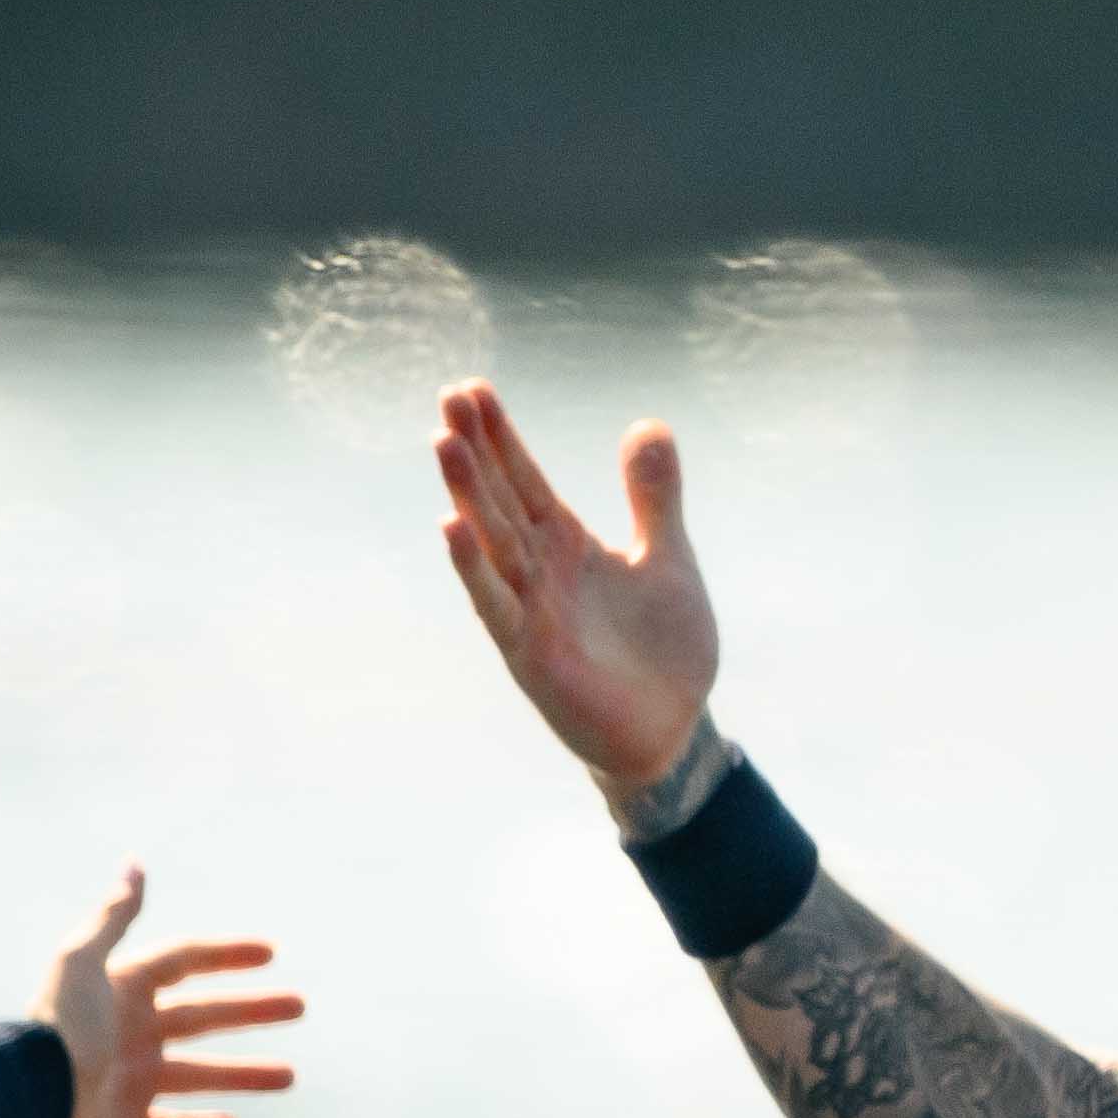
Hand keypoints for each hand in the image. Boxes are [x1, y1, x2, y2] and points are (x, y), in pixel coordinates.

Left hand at [36, 865, 302, 1117]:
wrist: (30, 1091)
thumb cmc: (60, 1022)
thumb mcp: (83, 958)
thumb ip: (113, 916)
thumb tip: (135, 864)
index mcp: (125, 989)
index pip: (185, 962)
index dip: (226, 954)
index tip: (270, 953)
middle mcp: (132, 1031)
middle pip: (205, 1017)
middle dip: (252, 1011)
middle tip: (298, 1006)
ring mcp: (130, 1078)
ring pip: (199, 1076)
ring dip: (244, 1074)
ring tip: (289, 1076)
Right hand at [432, 381, 718, 791]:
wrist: (674, 729)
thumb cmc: (665, 651)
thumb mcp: (667, 557)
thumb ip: (654, 497)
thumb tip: (647, 424)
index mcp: (568, 545)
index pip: (525, 479)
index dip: (500, 437)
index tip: (472, 388)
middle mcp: (540, 572)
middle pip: (500, 500)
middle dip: (476, 450)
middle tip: (449, 394)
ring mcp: (530, 612)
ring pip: (491, 544)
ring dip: (467, 495)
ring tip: (443, 443)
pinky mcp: (530, 654)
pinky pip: (496, 606)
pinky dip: (474, 569)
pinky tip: (450, 528)